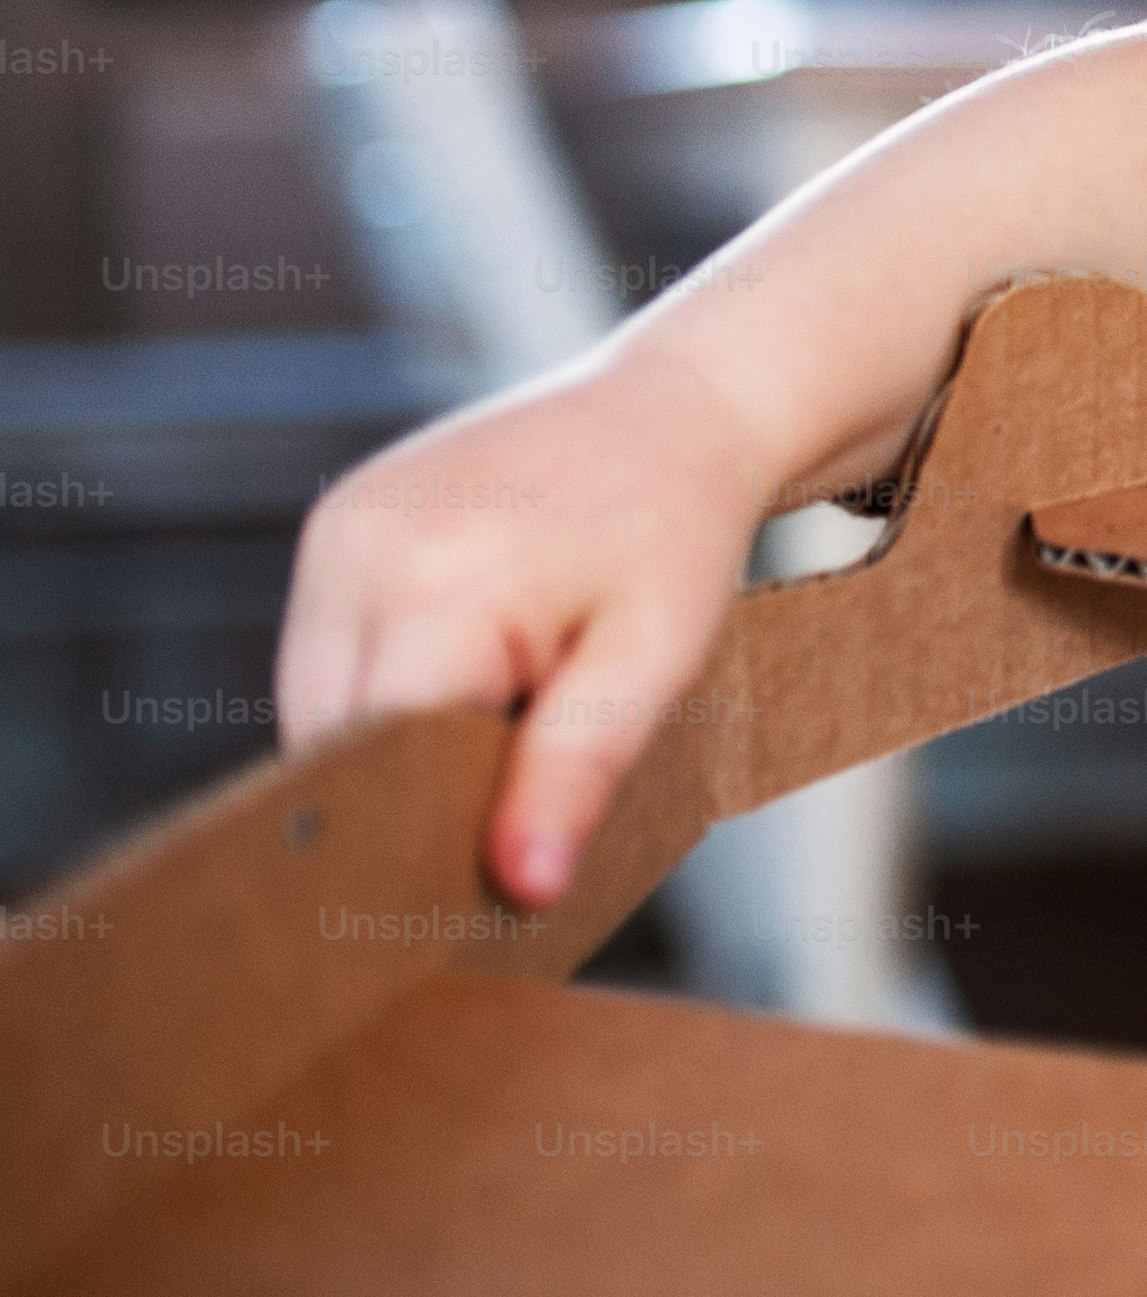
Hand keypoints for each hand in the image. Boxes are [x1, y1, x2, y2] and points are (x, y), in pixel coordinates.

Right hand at [275, 340, 792, 906]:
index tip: (482, 872)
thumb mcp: (654, 659)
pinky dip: (383, 684)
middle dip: (405, 787)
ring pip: (318, 702)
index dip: (422, 828)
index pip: (376, 765)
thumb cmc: (678, 535)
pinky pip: (329, 647)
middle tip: (504, 807)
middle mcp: (359, 550)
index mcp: (434, 587)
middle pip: (334, 740)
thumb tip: (524, 888)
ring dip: (390, 736)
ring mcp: (337, 526)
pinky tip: (468, 672)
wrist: (676, 409)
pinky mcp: (336, 519)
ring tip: (499, 715)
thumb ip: (575, 771)